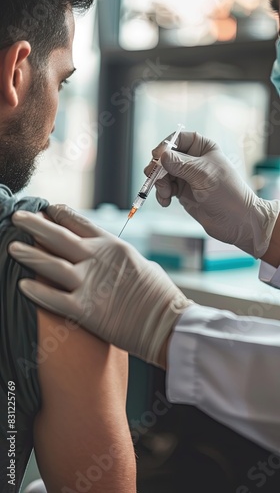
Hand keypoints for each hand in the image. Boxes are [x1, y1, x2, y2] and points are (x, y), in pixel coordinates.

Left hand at [8, 206, 191, 366]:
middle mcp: (97, 259)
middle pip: (58, 237)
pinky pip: (52, 298)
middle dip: (35, 225)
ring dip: (29, 254)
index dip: (61, 214)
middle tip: (18, 217)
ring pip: (50, 264)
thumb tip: (110, 257)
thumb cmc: (160, 295)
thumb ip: (119, 259)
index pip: (81, 223)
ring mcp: (88, 284)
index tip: (48, 208)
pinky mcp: (83, 310)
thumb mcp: (142, 265)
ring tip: (12, 247)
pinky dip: (36, 291)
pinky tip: (21, 285)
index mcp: (113, 246)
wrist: (167, 322)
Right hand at [148, 131, 279, 258]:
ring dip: (160, 184)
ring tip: (165, 195)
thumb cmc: (227, 193)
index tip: (157, 155)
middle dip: (158, 168)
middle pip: (167, 157)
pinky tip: (165, 202)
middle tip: (153, 178)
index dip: (166, 145)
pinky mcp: (183, 192)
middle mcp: (194, 160)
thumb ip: (180, 164)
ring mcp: (187, 177)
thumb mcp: (202, 174)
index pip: (179, 139)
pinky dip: (162, 194)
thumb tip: (161, 157)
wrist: (235, 220)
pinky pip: (165, 188)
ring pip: (163, 174)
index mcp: (203, 148)